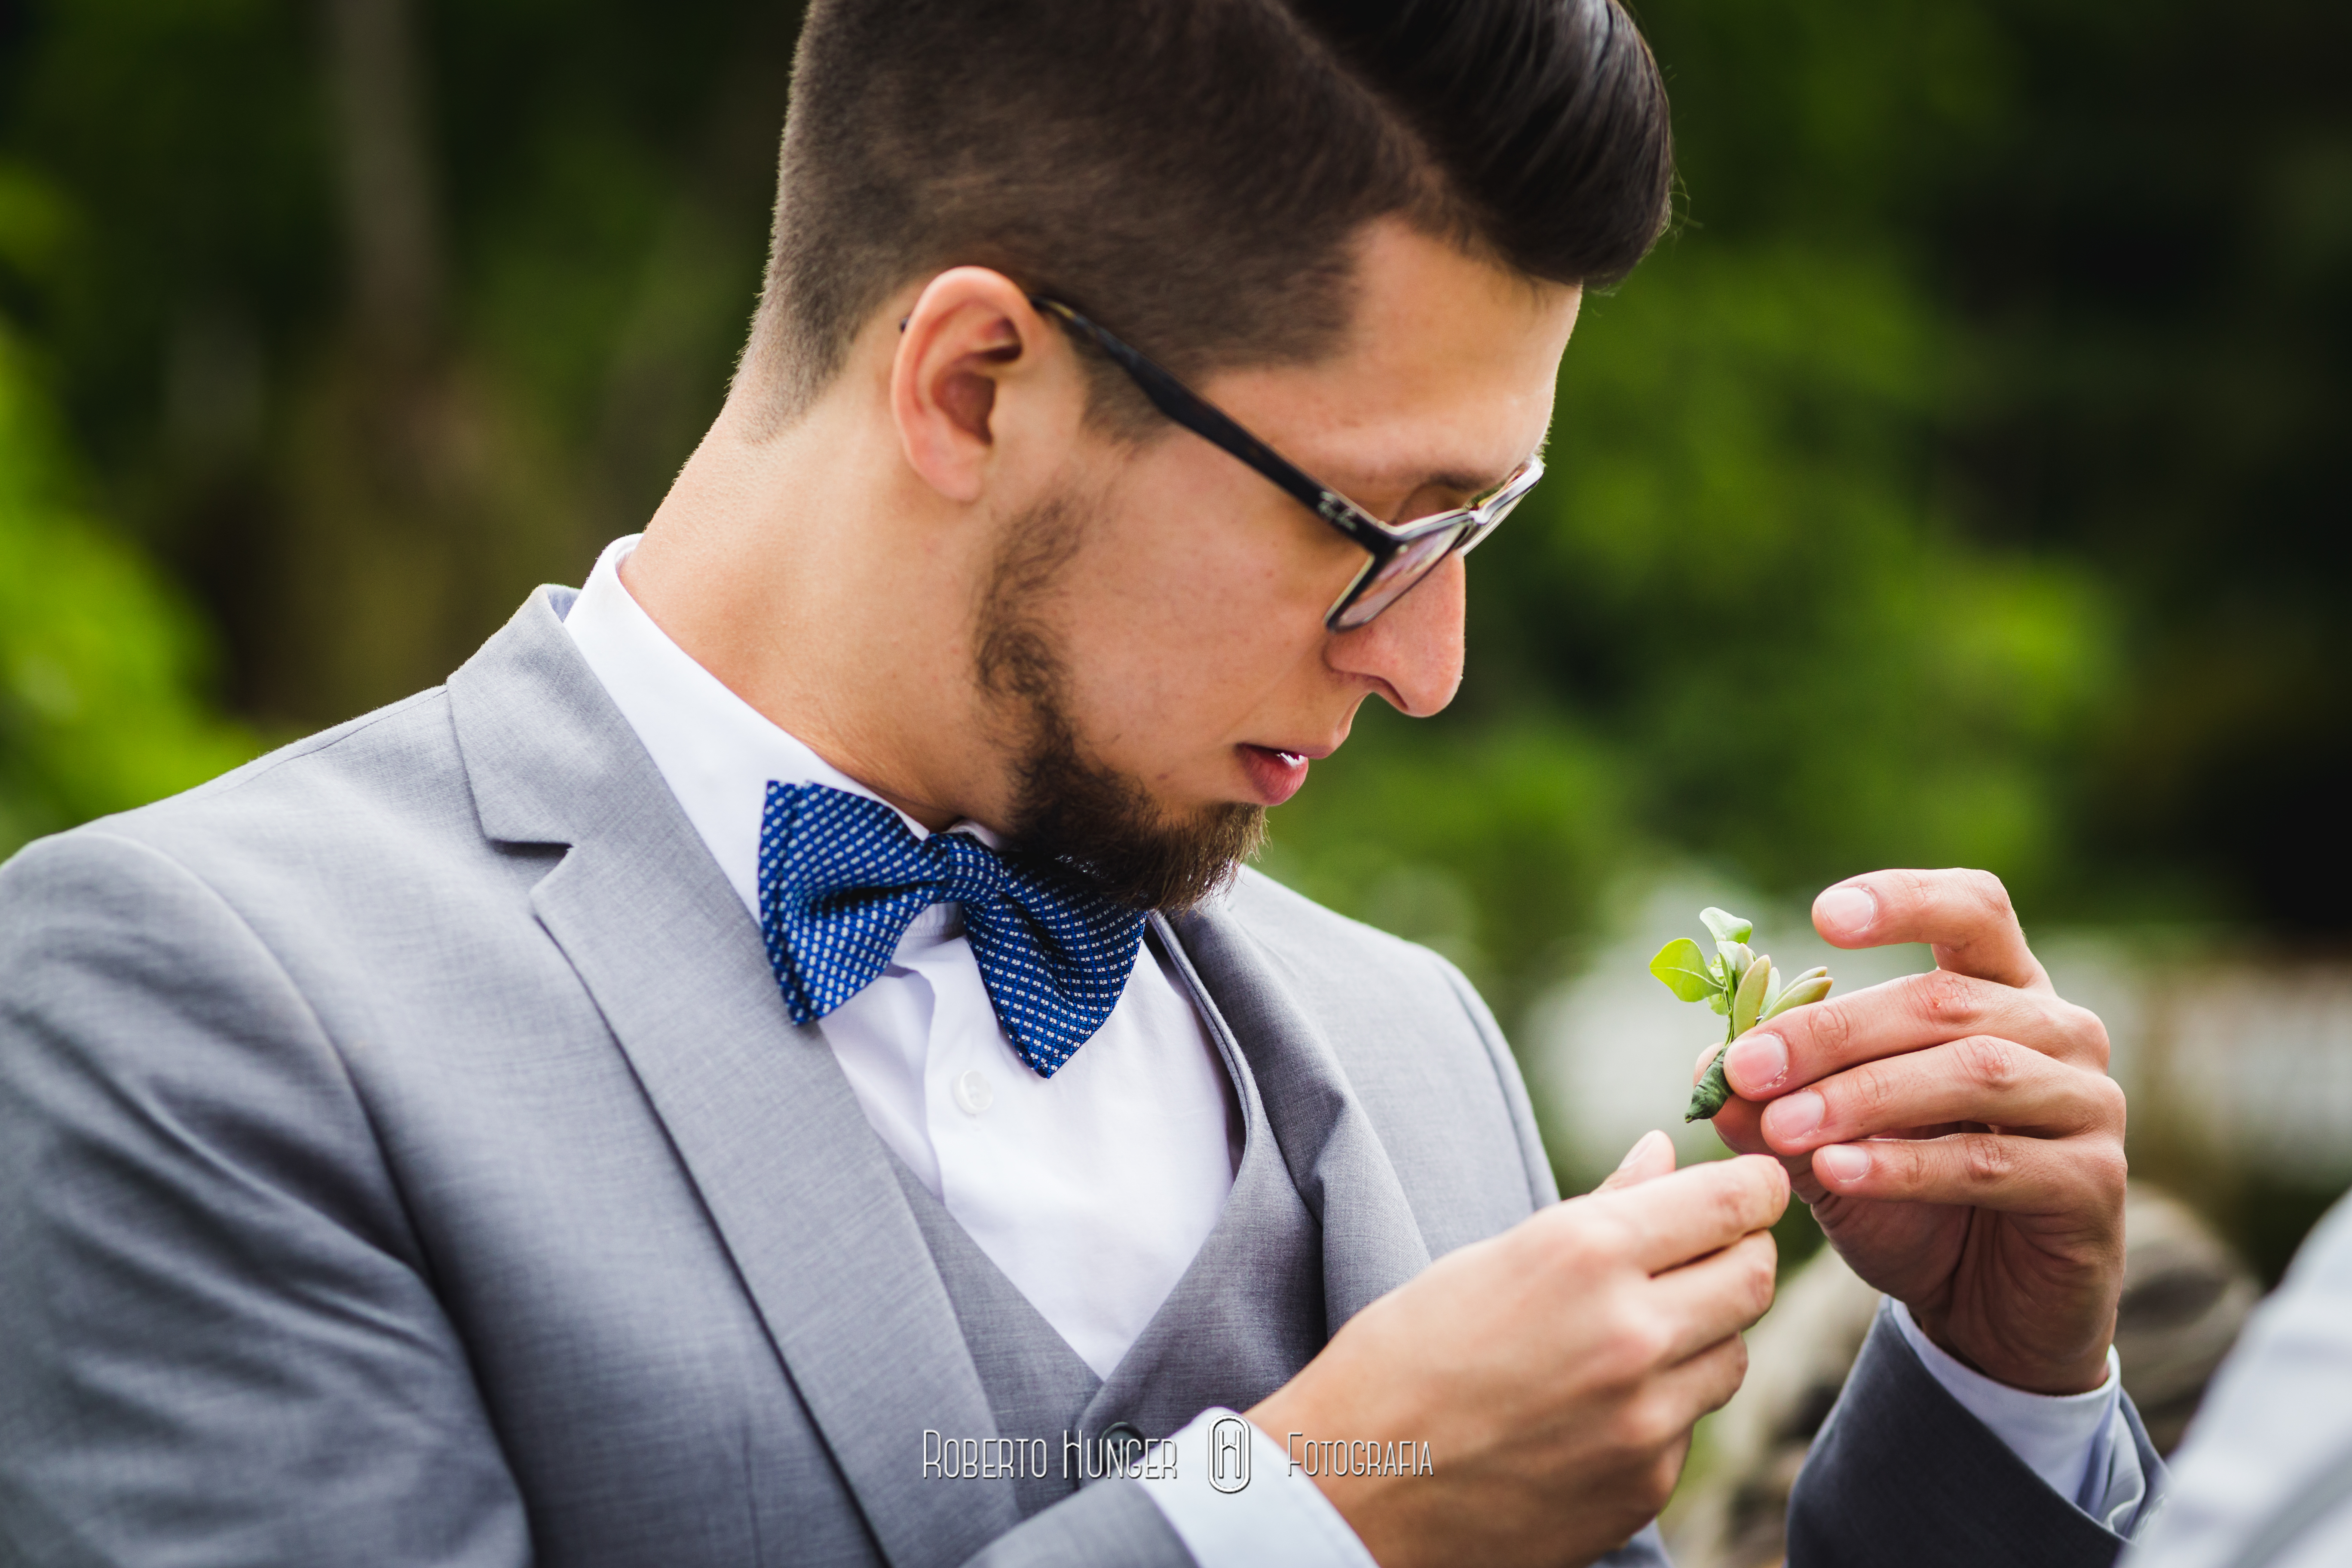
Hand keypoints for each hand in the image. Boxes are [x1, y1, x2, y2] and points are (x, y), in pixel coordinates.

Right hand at [1249, 1137, 1786, 1567]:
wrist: (1356, 1487)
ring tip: (1629, 1336)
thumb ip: (1599, 1209)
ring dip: (1703, 1335)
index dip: (1754, 1187)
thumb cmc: (1406, 1355)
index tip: (1753, 1186)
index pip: (1730, 1202)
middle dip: (1739, 1253)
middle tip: (1706, 1251)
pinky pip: (1688, 1427)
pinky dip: (1661, 1408)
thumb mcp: (1494, 1258)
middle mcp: (1631, 1333)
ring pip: (1732, 1355)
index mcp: (1585, 1253)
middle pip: (1753, 1275)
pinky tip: (1595, 1407)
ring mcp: (1644, 1419)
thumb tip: (1664, 1155)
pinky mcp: (1643, 1486)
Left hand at [1708, 868, 2125, 1393]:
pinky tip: (1837, 1173)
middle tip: (1748, 1068)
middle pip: (1945, 1001)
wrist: (1988, 1311)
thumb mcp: (1830, 1143)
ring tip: (1783, 1129)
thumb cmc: (1912, 1202)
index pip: (1973, 908)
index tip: (1821, 914)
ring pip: (1972, 1073)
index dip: (1904, 899)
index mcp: (2003, 991)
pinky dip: (1905, 1165)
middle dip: (1833, 1033)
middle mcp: (2060, 1031)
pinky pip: (1990, 1161)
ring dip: (1864, 1097)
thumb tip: (1709, 1065)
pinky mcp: (2092, 1183)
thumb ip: (1778, 1101)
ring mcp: (2088, 1104)